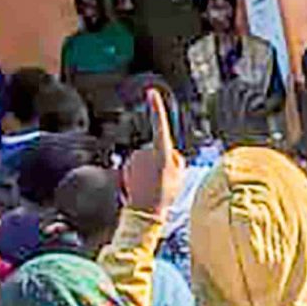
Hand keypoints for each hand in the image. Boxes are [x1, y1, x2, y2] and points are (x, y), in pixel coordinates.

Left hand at [119, 85, 184, 213]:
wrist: (145, 212)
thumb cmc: (165, 194)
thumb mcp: (180, 176)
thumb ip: (177, 160)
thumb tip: (171, 154)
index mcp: (162, 153)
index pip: (160, 126)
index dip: (157, 109)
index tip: (152, 93)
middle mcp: (145, 152)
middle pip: (154, 148)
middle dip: (157, 159)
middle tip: (161, 178)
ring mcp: (134, 159)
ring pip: (143, 157)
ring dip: (147, 167)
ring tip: (151, 183)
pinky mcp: (126, 166)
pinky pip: (134, 165)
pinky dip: (138, 172)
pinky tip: (141, 184)